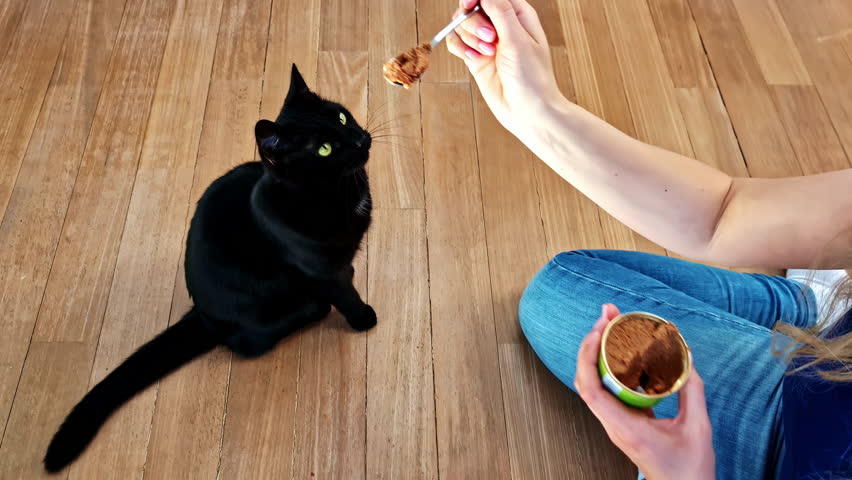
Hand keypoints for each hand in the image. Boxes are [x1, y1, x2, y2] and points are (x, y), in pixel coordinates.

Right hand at [446, 0, 563, 139]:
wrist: (527, 111)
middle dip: (474, 22)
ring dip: (468, 38)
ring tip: (487, 54)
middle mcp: (500, 25)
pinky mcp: (475, 58)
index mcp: (517, 14)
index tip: (469, 5)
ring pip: (461, 25)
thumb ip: (500, 12)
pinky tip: (473, 59)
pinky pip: (456, 43)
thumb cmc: (532, 78)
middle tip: (489, 39)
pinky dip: (460, 49)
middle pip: (472, 7)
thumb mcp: (518, 40)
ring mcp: (486, 42)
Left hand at [575, 305, 715, 479]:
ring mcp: (616, 424)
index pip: (591, 387)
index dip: (588, 354)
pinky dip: (612, 367)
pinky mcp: (624, 423)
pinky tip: (624, 350)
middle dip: (592, 342)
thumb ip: (692, 392)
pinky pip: (610, 390)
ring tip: (612, 323)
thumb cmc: (688, 470)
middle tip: (608, 314)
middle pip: (588, 378)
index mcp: (625, 427)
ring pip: (596, 383)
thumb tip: (687, 359)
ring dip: (599, 352)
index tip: (599, 329)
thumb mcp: (698, 428)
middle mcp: (614, 425)